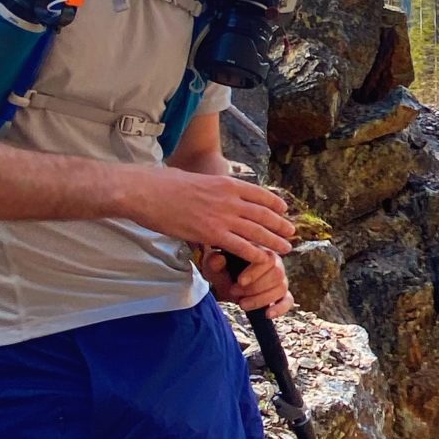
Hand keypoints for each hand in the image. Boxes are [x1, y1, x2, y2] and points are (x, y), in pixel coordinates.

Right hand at [120, 166, 297, 271]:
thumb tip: (214, 191)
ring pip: (257, 231)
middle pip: (263, 213)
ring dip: (274, 241)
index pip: (259, 193)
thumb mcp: (196, 178)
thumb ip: (211, 188)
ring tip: (286, 248)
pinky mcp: (211, 233)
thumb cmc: (164, 184)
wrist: (147, 191)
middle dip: (280, 224)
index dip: (274, 203)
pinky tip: (264, 260)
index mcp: (226, 183)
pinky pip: (240, 246)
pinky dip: (255, 254)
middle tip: (291, 232)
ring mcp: (222, 216)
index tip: (283, 209)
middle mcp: (229, 199)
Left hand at [199, 243, 294, 316]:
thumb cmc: (221, 270)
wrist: (226, 283)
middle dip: (255, 287)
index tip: (240, 281)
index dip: (256, 272)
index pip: (268, 257)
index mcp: (261, 249)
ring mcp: (280, 278)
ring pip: (281, 288)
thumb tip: (218, 259)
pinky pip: (288, 300)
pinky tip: (267, 314)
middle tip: (234, 292)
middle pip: (277, 274)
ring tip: (242, 304)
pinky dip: (280, 308)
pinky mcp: (282, 293)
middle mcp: (275, 262)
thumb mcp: (213, 266)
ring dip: (261, 299)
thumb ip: (214, 262)